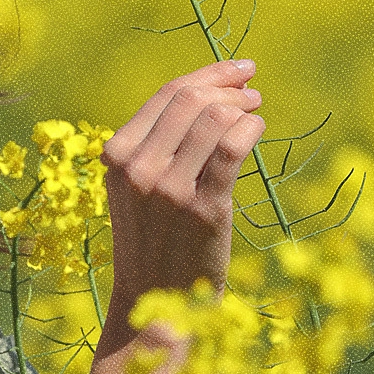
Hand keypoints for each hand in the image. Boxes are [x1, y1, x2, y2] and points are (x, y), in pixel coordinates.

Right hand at [100, 59, 264, 336]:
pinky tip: (258, 129)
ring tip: (255, 110)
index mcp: (115, 155)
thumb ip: (153, 144)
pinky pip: (231, 147)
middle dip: (227, 85)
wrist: (155, 304)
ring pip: (213, 119)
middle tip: (252, 89)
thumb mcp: (133, 187)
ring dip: (242, 107)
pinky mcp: (202, 208)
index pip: (165, 95)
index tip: (236, 68)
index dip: (207, 73)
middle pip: (190, 100)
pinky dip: (250, 128)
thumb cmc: (152, 241)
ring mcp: (168, 188)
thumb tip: (204, 94)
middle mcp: (136, 167)